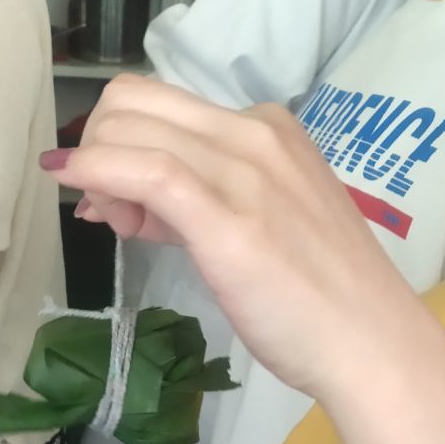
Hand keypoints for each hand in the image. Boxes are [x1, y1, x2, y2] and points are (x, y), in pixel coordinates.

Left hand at [43, 75, 410, 398]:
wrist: (370, 342)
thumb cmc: (320, 300)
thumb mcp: (259, 229)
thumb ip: (196, 207)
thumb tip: (133, 202)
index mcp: (269, 130)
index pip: (165, 106)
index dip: (124, 144)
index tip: (125, 200)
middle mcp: (255, 134)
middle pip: (135, 101)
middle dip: (101, 148)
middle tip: (114, 214)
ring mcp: (243, 172)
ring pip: (131, 128)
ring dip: (96, 168)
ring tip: (118, 224)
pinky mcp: (227, 218)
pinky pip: (143, 169)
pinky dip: (95, 170)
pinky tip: (74, 184)